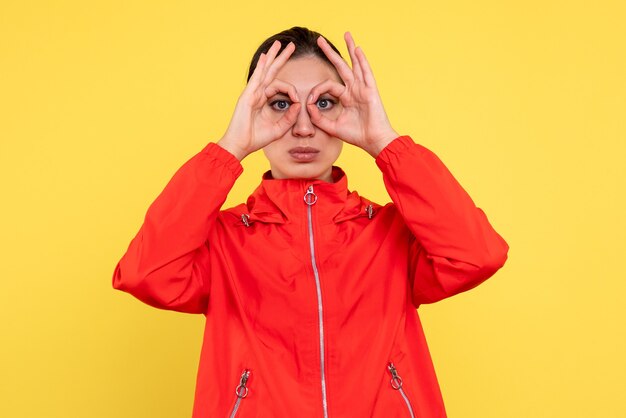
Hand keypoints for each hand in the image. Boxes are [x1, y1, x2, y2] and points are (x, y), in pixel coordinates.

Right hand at [218, 41, 300, 160]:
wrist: (240, 145)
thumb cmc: (255, 139)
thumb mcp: (278, 129)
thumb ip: (289, 118)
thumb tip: (299, 105)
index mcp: (263, 101)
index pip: (279, 87)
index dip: (291, 91)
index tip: (298, 100)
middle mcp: (257, 94)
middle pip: (271, 72)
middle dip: (281, 58)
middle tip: (291, 46)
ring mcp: (251, 93)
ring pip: (264, 71)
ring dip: (273, 57)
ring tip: (280, 44)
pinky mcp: (248, 96)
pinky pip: (257, 78)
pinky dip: (261, 66)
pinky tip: (266, 56)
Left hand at [307, 32, 398, 157]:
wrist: (373, 141)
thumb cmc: (356, 135)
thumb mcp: (332, 127)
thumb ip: (319, 118)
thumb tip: (308, 107)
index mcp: (346, 97)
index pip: (327, 86)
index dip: (316, 91)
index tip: (308, 101)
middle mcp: (354, 90)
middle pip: (341, 67)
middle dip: (330, 53)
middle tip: (319, 40)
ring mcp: (363, 88)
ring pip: (355, 64)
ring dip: (350, 49)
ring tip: (346, 34)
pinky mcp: (371, 90)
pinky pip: (366, 72)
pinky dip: (362, 60)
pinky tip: (357, 49)